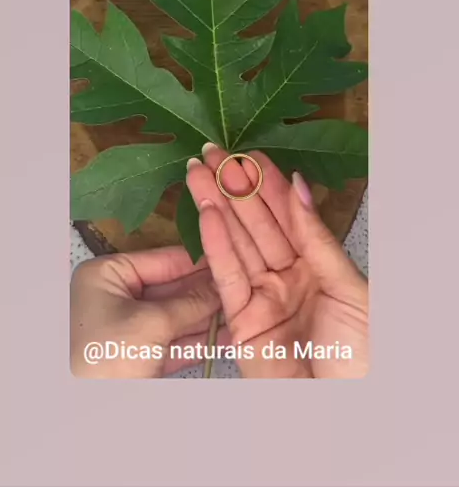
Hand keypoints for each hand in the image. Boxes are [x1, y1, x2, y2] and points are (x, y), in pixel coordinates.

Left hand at [70, 246, 225, 377]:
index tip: (226, 255)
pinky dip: (197, 340)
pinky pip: (172, 342)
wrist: (91, 416)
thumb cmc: (109, 355)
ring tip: (239, 307)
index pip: (159, 260)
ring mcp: (126, 329)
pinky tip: (225, 334)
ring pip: (174, 317)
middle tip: (237, 285)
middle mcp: (114, 298)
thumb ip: (190, 303)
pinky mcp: (138, 358)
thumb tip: (220, 285)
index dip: (194, 261)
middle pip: (169, 289)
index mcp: (106, 276)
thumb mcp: (153, 322)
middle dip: (204, 291)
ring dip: (206, 316)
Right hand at [186, 146, 367, 378]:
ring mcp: (262, 297)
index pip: (286, 215)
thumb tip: (299, 186)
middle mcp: (286, 275)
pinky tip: (206, 214)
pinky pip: (226, 276)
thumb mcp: (349, 286)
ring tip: (197, 172)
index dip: (267, 183)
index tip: (248, 154)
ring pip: (235, 242)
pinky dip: (214, 244)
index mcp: (316, 264)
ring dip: (215, 205)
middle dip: (233, 187)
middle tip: (212, 153)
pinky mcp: (241, 321)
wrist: (344, 406)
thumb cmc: (361, 352)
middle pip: (254, 223)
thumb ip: (318, 238)